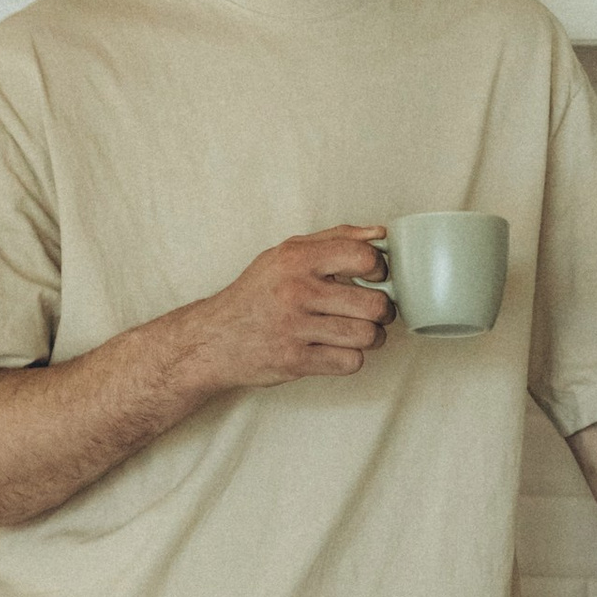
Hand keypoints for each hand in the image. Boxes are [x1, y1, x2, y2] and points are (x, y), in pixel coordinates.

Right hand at [191, 228, 392, 391]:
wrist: (213, 338)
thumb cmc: (256, 294)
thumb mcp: (286, 254)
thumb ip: (335, 238)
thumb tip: (380, 234)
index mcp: (296, 259)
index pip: (363, 257)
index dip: (380, 269)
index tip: (375, 278)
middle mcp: (295, 292)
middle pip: (373, 304)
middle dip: (383, 310)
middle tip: (373, 311)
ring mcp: (294, 328)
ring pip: (367, 336)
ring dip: (371, 337)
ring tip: (358, 332)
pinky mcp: (294, 361)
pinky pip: (349, 362)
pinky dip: (351, 358)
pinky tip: (338, 349)